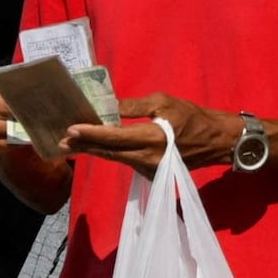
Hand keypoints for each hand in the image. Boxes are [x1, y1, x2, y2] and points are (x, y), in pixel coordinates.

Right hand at [0, 70, 76, 190]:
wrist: (6, 126)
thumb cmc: (14, 102)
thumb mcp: (17, 90)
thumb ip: (24, 84)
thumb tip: (49, 77)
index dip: (0, 84)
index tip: (18, 92)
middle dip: (2, 107)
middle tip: (21, 113)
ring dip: (3, 128)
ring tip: (22, 129)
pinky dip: (1, 144)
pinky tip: (16, 143)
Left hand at [62, 94, 241, 171]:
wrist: (215, 142)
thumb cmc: (191, 117)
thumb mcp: (164, 102)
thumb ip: (135, 106)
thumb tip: (111, 106)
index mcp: (152, 138)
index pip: (114, 137)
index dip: (91, 133)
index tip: (71, 129)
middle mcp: (148, 158)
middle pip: (109, 153)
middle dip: (85, 145)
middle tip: (62, 141)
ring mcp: (149, 169)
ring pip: (116, 159)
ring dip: (96, 150)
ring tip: (74, 143)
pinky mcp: (152, 175)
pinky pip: (127, 162)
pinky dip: (112, 154)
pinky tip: (99, 147)